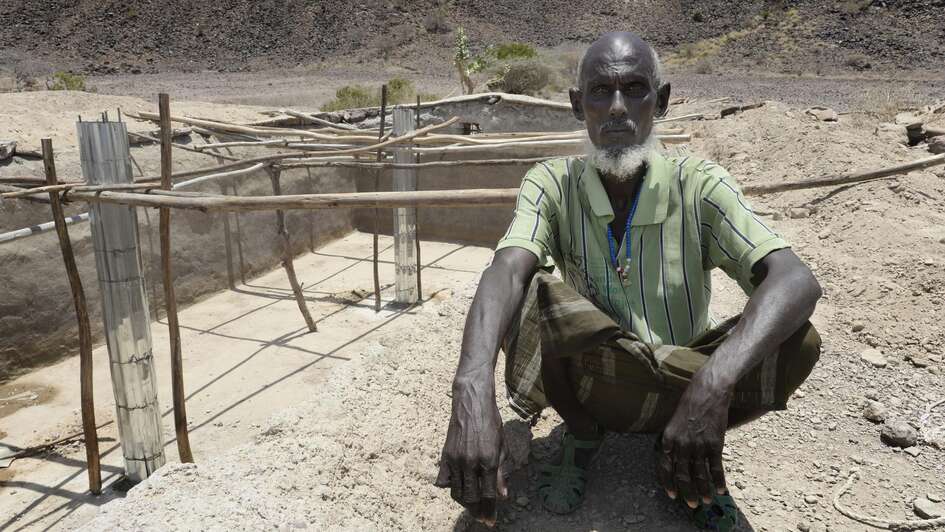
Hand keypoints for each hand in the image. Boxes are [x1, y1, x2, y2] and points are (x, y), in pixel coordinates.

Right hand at [434, 380, 508, 525]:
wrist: (472, 402)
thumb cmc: (491, 422)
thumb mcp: (502, 446)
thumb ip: (501, 472)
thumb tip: (502, 495)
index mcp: (488, 461)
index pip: (488, 495)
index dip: (490, 510)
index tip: (490, 521)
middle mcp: (471, 463)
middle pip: (471, 498)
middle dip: (477, 511)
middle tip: (482, 516)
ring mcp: (456, 459)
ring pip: (457, 492)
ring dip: (464, 502)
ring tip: (472, 505)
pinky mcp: (445, 455)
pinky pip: (444, 481)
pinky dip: (451, 488)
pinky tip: (458, 489)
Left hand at [657, 376, 730, 507]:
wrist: (707, 392)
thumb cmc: (690, 403)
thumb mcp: (673, 421)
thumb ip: (673, 440)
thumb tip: (673, 457)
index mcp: (668, 439)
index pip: (664, 467)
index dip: (668, 483)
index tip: (672, 494)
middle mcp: (681, 445)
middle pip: (682, 475)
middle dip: (687, 492)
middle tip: (692, 504)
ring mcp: (698, 446)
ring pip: (700, 475)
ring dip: (703, 490)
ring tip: (707, 501)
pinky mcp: (714, 444)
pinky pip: (716, 468)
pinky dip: (719, 481)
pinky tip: (722, 490)